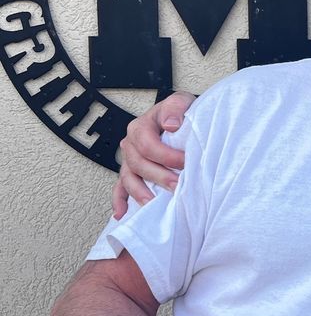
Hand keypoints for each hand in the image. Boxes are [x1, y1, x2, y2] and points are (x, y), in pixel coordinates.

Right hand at [113, 91, 195, 217]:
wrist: (182, 119)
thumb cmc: (182, 113)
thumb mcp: (182, 102)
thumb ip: (176, 108)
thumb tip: (171, 125)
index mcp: (141, 126)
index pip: (147, 144)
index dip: (165, 155)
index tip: (185, 162)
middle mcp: (131, 143)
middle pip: (138, 163)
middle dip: (158, 176)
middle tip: (177, 186)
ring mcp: (129, 159)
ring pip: (128, 178)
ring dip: (139, 192)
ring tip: (153, 204)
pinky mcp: (132, 172)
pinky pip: (120, 187)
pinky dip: (119, 200)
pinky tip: (121, 213)